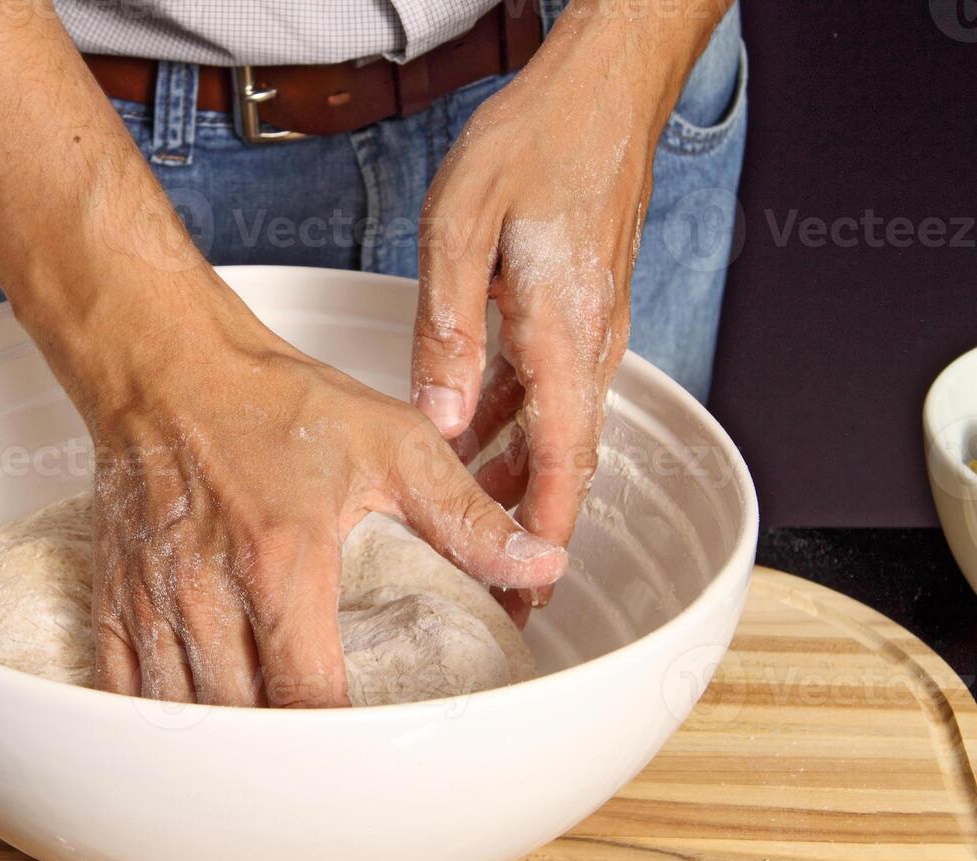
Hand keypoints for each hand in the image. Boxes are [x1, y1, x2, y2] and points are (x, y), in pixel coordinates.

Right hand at [56, 273, 567, 706]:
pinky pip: (122, 686)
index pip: (307, 698)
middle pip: (242, 721)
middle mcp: (209, 594)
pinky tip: (189, 725)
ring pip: (181, 714)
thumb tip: (540, 563)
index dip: (338, 745)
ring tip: (262, 753)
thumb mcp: (391, 444)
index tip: (367, 755)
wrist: (167, 368)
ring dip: (223, 739)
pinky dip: (155, 718)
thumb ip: (465, 515)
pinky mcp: (117, 594)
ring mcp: (154, 599)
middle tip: (321, 762)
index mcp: (282, 565)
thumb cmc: (275, 403)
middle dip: (283, 754)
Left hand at [411, 2, 724, 623]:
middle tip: (491, 590)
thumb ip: (449, 329)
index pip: (560, 463)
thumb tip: (440, 418)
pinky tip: (468, 441)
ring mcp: (588, 329)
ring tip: (468, 533)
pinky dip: (510, 429)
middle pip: (561, 462)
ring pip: (552, 431)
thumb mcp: (462, 228)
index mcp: (565, 334)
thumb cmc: (536, 141)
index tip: (523, 592)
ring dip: (512, 483)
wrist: (600, 89)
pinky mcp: (578, 311)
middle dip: (526, 530)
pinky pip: (545, 391)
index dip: (538, 535)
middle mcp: (588, 344)